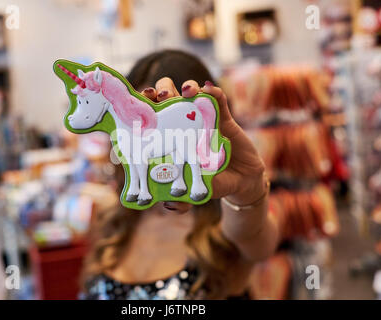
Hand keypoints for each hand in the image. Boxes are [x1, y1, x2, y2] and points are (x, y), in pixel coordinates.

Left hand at [141, 78, 265, 211]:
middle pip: (167, 96)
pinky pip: (218, 99)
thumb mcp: (194, 193)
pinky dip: (212, 91)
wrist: (240, 181)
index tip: (140, 105)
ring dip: (186, 87)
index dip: (144, 107)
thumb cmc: (211, 182)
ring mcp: (203, 118)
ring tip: (185, 93)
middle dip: (161, 91)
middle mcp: (184, 123)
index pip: (153, 116)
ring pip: (190, 92)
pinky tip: (207, 90)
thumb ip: (181, 201)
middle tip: (160, 97)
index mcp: (170, 137)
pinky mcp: (223, 117)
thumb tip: (168, 205)